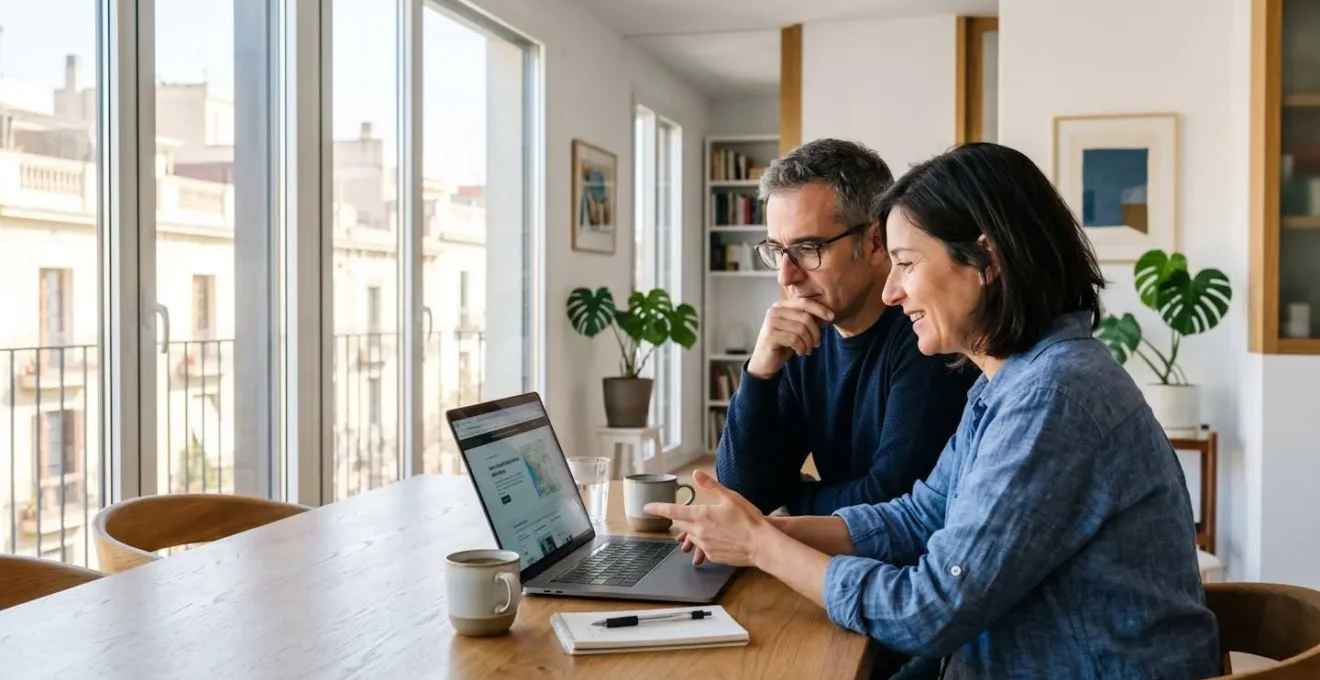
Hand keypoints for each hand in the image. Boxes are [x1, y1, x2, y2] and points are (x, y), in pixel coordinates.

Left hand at [644, 470, 771, 567]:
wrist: (761, 545)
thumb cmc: (748, 519)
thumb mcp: (730, 497)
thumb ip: (710, 486)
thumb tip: (696, 473)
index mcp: (701, 515)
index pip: (672, 511)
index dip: (657, 509)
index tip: (647, 508)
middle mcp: (699, 531)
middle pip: (680, 524)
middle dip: (681, 517)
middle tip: (691, 512)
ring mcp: (704, 545)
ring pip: (691, 535)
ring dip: (693, 529)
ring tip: (710, 524)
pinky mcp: (712, 556)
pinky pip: (702, 546)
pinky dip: (705, 540)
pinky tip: (719, 536)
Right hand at [746, 298, 833, 378]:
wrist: (765, 362)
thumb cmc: (783, 344)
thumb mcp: (796, 329)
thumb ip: (807, 320)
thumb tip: (828, 315)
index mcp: (781, 306)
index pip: (804, 302)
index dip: (819, 309)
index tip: (832, 317)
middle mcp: (774, 311)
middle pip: (805, 317)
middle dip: (815, 333)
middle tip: (817, 344)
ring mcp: (770, 323)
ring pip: (801, 329)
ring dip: (808, 343)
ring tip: (807, 350)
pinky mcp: (770, 336)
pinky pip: (794, 340)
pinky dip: (801, 348)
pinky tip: (799, 352)